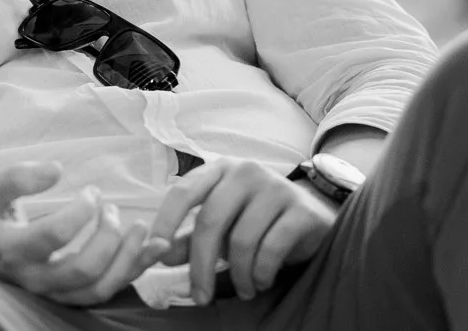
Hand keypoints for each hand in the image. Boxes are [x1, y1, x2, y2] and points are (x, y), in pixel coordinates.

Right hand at [0, 161, 170, 306]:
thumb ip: (17, 177)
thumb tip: (56, 168)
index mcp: (12, 249)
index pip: (52, 236)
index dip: (79, 211)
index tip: (91, 192)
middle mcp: (34, 278)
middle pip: (82, 269)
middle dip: (106, 235)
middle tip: (109, 207)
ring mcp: (54, 293)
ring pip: (99, 288)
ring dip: (127, 258)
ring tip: (142, 228)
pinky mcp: (71, 296)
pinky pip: (107, 292)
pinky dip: (135, 271)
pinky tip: (154, 248)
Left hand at [150, 158, 336, 303]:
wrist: (312, 218)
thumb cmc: (255, 221)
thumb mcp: (220, 227)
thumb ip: (189, 238)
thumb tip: (160, 254)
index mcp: (218, 170)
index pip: (182, 192)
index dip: (165, 222)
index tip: (155, 253)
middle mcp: (245, 172)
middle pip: (210, 221)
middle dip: (201, 266)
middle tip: (200, 298)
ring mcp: (275, 187)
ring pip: (241, 240)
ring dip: (238, 275)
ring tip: (244, 290)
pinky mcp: (301, 210)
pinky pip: (271, 249)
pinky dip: (261, 273)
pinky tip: (261, 282)